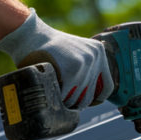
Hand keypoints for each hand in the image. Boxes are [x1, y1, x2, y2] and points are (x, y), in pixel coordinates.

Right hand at [0, 9, 114, 109]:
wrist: (32, 36)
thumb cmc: (50, 49)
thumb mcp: (74, 53)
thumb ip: (85, 68)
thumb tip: (89, 96)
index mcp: (99, 51)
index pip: (108, 85)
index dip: (97, 99)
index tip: (86, 103)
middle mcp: (96, 55)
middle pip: (91, 93)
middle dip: (78, 102)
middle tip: (67, 103)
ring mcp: (85, 61)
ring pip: (79, 96)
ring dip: (68, 102)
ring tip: (59, 100)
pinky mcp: (73, 68)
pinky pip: (68, 94)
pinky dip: (60, 98)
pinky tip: (54, 95)